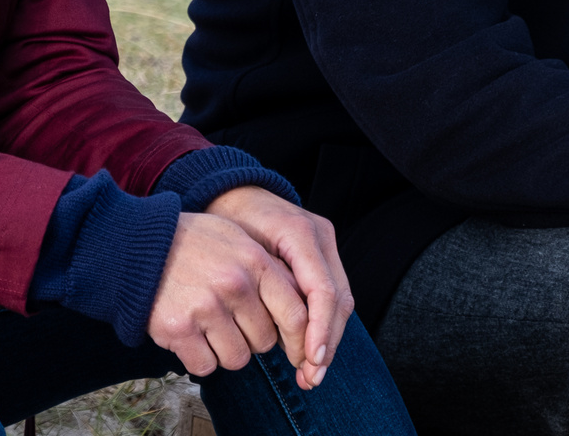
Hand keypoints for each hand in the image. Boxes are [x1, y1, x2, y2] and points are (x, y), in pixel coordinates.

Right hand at [147, 212, 305, 380]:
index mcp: (255, 261)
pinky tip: (190, 335)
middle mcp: (234, 284)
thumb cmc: (190, 243)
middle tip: (231, 323)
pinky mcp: (179, 329)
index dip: (301, 343)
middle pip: (265, 342)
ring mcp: (206, 307)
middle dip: (252, 340)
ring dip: (226, 351)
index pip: (295, 315)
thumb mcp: (236, 238)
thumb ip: (269, 268)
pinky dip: (200, 358)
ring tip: (208, 326)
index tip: (300, 357)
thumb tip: (304, 305)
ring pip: (238, 358)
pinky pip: (206, 366)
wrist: (135, 246)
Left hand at [206, 186, 353, 388]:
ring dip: (328, 340)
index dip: (318, 330)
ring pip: (341, 301)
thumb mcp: (235, 249)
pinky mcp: (323, 255)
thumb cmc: (228, 220)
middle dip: (326, 343)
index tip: (310, 361)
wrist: (234, 191)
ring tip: (310, 374)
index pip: (322, 290)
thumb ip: (258, 285)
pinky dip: (323, 326)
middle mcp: (320, 236)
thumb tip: (274, 335)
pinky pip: (332, 295)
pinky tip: (309, 352)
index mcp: (300, 232)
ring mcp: (326, 245)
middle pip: (338, 299)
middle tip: (310, 378)